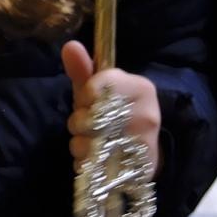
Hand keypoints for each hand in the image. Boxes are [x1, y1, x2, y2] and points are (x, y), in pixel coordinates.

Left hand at [60, 41, 161, 170]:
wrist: (142, 155)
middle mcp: (147, 115)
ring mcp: (142, 145)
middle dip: (78, 122)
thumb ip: (84, 69)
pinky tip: (94, 161)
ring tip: (91, 143)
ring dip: (79, 145)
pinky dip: (85, 164)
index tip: (88, 100)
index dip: (83, 96)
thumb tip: (70, 45)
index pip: (96, 87)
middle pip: (89, 117)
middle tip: (89, 124)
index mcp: (141, 88)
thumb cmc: (116, 115)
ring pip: (88, 144)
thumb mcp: (100, 90)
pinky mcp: (133, 170)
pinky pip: (93, 166)